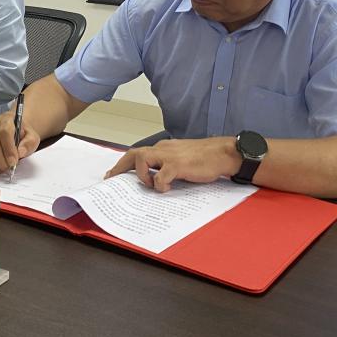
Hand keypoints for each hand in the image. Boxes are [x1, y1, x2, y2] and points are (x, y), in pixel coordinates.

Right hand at [0, 106, 40, 174]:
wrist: (18, 132)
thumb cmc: (24, 134)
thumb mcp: (32, 136)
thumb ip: (29, 143)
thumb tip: (20, 152)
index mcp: (7, 120)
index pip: (5, 132)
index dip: (9, 148)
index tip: (14, 161)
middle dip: (2, 159)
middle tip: (10, 167)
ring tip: (6, 168)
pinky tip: (0, 169)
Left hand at [105, 137, 241, 192]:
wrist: (224, 153)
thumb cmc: (206, 157)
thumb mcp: (182, 159)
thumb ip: (167, 165)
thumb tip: (156, 180)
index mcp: (164, 148)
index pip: (138, 152)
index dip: (124, 163)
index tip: (114, 174)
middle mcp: (163, 149)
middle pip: (134, 153)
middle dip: (120, 167)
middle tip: (112, 179)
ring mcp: (170, 156)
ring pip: (142, 159)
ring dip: (142, 175)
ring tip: (152, 186)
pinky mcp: (178, 165)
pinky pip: (160, 175)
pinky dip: (159, 184)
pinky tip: (167, 188)